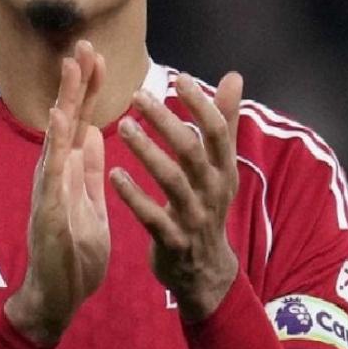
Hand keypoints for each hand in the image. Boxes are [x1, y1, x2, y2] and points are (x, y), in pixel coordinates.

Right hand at [5, 41, 110, 345]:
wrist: (58, 297)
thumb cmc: (74, 253)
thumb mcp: (90, 203)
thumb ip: (90, 171)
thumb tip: (94, 135)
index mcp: (71, 171)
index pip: (80, 120)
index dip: (88, 88)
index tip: (98, 55)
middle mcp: (55, 173)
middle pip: (66, 118)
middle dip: (75, 81)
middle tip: (84, 44)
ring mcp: (50, 189)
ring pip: (57, 137)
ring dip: (64, 101)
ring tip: (72, 70)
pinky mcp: (50, 210)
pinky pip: (54, 173)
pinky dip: (59, 144)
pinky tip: (64, 122)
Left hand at [109, 72, 243, 321]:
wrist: (205, 271)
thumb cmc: (207, 206)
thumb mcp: (221, 167)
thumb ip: (224, 122)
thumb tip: (234, 77)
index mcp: (224, 171)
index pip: (218, 132)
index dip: (201, 105)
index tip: (178, 78)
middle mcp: (213, 192)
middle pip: (192, 151)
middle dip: (166, 121)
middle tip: (138, 95)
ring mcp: (194, 218)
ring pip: (172, 180)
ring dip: (146, 152)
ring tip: (122, 127)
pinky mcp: (172, 241)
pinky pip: (152, 217)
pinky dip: (134, 196)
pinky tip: (114, 175)